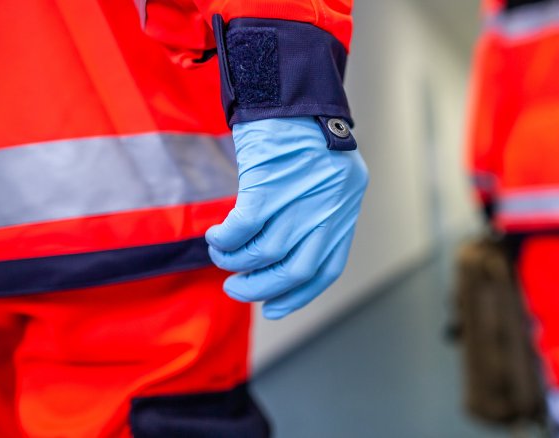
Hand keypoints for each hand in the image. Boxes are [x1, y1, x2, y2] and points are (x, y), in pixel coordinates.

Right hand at [206, 117, 367, 318]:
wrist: (292, 94)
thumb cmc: (306, 135)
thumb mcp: (328, 178)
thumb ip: (316, 214)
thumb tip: (282, 255)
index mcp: (343, 212)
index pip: (325, 270)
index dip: (297, 296)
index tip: (274, 308)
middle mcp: (326, 211)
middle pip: (294, 270)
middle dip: (260, 287)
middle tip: (237, 287)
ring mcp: (298, 200)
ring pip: (264, 254)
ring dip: (235, 262)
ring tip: (221, 255)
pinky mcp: (268, 186)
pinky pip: (241, 230)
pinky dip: (224, 240)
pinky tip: (216, 237)